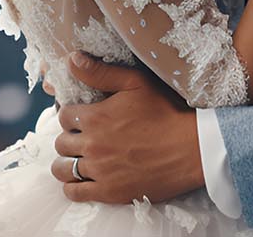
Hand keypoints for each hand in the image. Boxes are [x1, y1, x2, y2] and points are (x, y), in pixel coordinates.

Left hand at [49, 53, 202, 204]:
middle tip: (83, 139)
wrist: (191, 149)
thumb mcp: (136, 83)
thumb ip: (101, 73)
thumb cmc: (166, 112)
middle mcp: (92, 144)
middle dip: (69, 138)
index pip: (63, 116)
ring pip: (62, 169)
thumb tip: (72, 59)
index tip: (82, 119)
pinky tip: (80, 181)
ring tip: (78, 160)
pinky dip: (72, 188)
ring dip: (66, 163)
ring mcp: (99, 170)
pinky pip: (75, 193)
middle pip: (61, 142)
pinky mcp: (109, 192)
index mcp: (95, 117)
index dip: (71, 116)